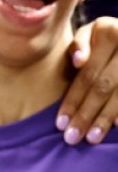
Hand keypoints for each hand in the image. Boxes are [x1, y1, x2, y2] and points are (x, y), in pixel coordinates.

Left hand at [58, 16, 117, 144]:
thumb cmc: (104, 36)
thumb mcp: (90, 32)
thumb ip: (80, 44)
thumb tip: (79, 62)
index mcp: (108, 32)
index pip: (86, 75)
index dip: (72, 100)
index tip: (60, 123)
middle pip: (102, 88)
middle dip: (85, 115)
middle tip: (71, 137)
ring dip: (104, 119)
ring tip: (91, 139)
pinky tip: (116, 127)